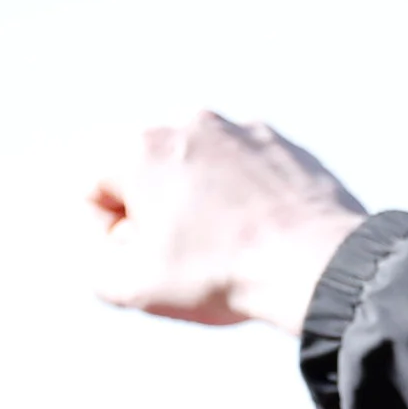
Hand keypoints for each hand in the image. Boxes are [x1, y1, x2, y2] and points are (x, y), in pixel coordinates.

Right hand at [87, 111, 366, 335]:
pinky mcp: (278, 141)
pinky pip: (238, 166)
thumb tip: (106, 240)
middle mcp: (187, 121)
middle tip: (172, 255)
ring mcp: (238, 127)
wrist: (318, 266)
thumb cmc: (220, 275)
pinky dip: (236, 194)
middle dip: (145, 211)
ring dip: (191, 200)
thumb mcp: (130, 288)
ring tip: (217, 246)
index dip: (100, 232)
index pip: (89, 184)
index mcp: (140, 146)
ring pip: (191, 164)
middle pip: (140, 168)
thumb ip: (93, 261)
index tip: (132, 259)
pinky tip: (252, 234)